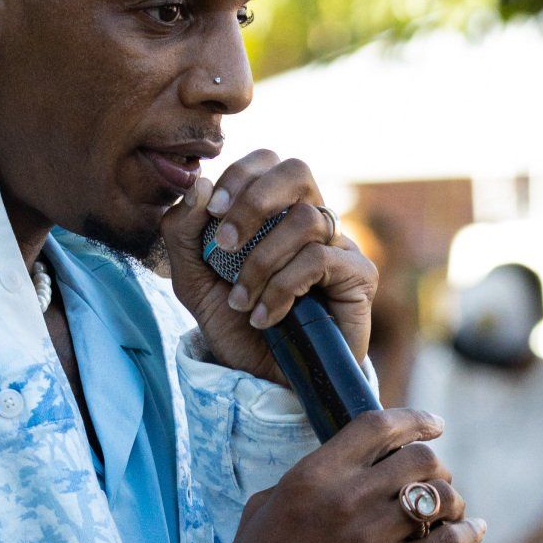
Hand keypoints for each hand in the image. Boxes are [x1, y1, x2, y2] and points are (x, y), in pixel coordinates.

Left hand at [163, 150, 375, 383]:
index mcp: (274, 210)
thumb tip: (200, 184)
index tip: (213, 211)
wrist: (265, 379)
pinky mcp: (359, 274)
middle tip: (227, 244)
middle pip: (297, 170)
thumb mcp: (192, 281)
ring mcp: (339, 244)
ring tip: (243, 302)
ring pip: (305, 220)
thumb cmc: (235, 327)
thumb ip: (183, 232)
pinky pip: (320, 259)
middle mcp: (310, 219)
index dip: (239, 176)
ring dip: (262, 264)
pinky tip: (267, 318)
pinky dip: (283, 289)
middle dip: (255, 201)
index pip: (266, 162)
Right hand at [200, 403, 482, 542]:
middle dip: (437, 467)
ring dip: (454, 502)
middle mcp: (346, 500)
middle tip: (438, 483)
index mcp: (314, 474)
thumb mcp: (267, 505)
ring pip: (441, 499)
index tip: (433, 425)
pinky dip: (468, 533)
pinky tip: (472, 532)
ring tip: (452, 513)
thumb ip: (309, 480)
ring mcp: (369, 541)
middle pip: (420, 459)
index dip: (415, 420)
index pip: (379, 426)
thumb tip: (346, 468)